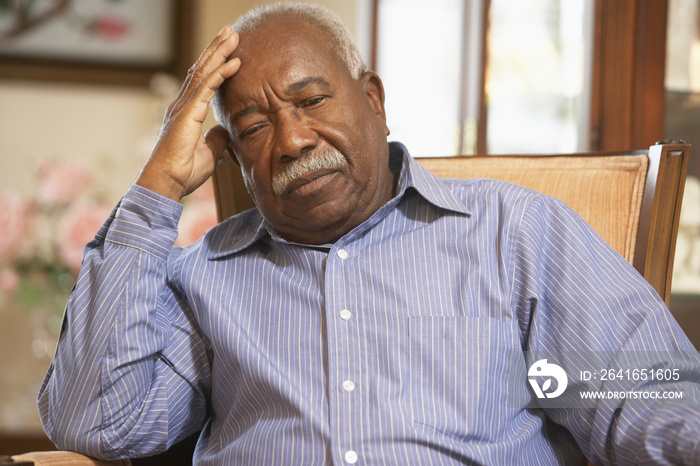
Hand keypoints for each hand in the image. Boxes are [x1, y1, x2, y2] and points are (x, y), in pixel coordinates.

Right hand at [136, 26, 240, 200]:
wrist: (166, 183)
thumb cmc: (182, 173)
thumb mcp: (208, 154)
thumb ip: (216, 139)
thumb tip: (226, 130)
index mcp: (185, 113)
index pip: (202, 81)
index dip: (215, 64)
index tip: (229, 49)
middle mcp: (182, 105)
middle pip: (201, 69)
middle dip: (216, 49)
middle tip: (229, 31)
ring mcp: (183, 107)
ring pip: (203, 72)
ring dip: (219, 52)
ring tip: (232, 35)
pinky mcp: (187, 114)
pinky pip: (206, 87)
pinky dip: (221, 73)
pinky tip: (234, 61)